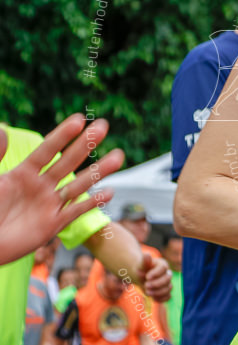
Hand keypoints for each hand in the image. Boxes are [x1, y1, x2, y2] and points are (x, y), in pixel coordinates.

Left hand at [0, 114, 123, 264]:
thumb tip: (3, 128)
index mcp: (22, 174)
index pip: (46, 151)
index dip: (62, 136)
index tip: (78, 119)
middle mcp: (40, 186)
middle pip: (67, 162)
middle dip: (85, 144)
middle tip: (103, 126)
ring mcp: (49, 205)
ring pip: (78, 185)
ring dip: (99, 171)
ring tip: (118, 156)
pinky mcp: (53, 225)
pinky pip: (76, 212)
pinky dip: (93, 203)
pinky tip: (109, 192)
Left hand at [141, 253, 171, 301]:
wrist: (140, 276)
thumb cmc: (141, 269)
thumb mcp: (141, 264)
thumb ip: (145, 261)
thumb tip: (147, 255)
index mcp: (162, 265)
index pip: (163, 268)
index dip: (156, 273)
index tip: (147, 277)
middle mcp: (167, 274)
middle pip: (167, 279)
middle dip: (157, 284)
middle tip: (146, 285)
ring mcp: (167, 283)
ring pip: (168, 288)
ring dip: (158, 292)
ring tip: (147, 292)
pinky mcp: (165, 292)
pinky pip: (168, 296)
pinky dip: (161, 298)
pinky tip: (153, 298)